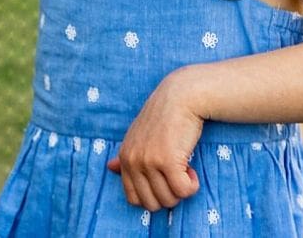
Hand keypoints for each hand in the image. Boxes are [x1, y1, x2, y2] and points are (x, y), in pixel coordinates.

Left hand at [106, 69, 203, 211]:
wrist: (179, 98)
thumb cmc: (162, 118)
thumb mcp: (137, 136)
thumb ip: (125, 155)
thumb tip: (109, 168)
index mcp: (124, 157)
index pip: (133, 199)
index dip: (153, 197)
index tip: (164, 182)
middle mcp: (133, 161)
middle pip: (152, 204)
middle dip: (169, 196)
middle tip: (177, 176)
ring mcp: (148, 161)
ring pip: (169, 199)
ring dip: (182, 189)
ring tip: (184, 168)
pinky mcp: (167, 161)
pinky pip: (184, 191)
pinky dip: (192, 185)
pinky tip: (192, 169)